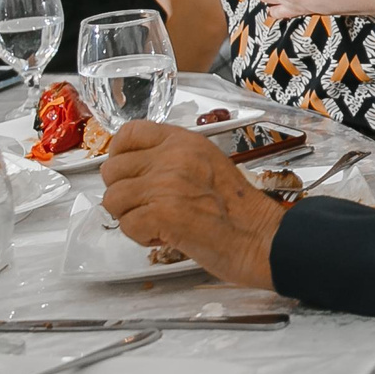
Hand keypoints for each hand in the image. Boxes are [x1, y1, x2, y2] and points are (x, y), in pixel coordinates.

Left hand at [97, 121, 285, 288]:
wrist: (262, 240)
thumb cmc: (240, 212)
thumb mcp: (208, 165)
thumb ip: (172, 160)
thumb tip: (134, 172)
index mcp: (185, 141)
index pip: (129, 134)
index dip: (119, 156)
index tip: (129, 174)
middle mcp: (173, 157)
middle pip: (113, 170)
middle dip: (124, 194)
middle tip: (149, 207)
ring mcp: (166, 183)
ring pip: (113, 199)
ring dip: (131, 217)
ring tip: (160, 223)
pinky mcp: (162, 213)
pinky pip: (126, 225)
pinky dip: (142, 237)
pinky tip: (168, 236)